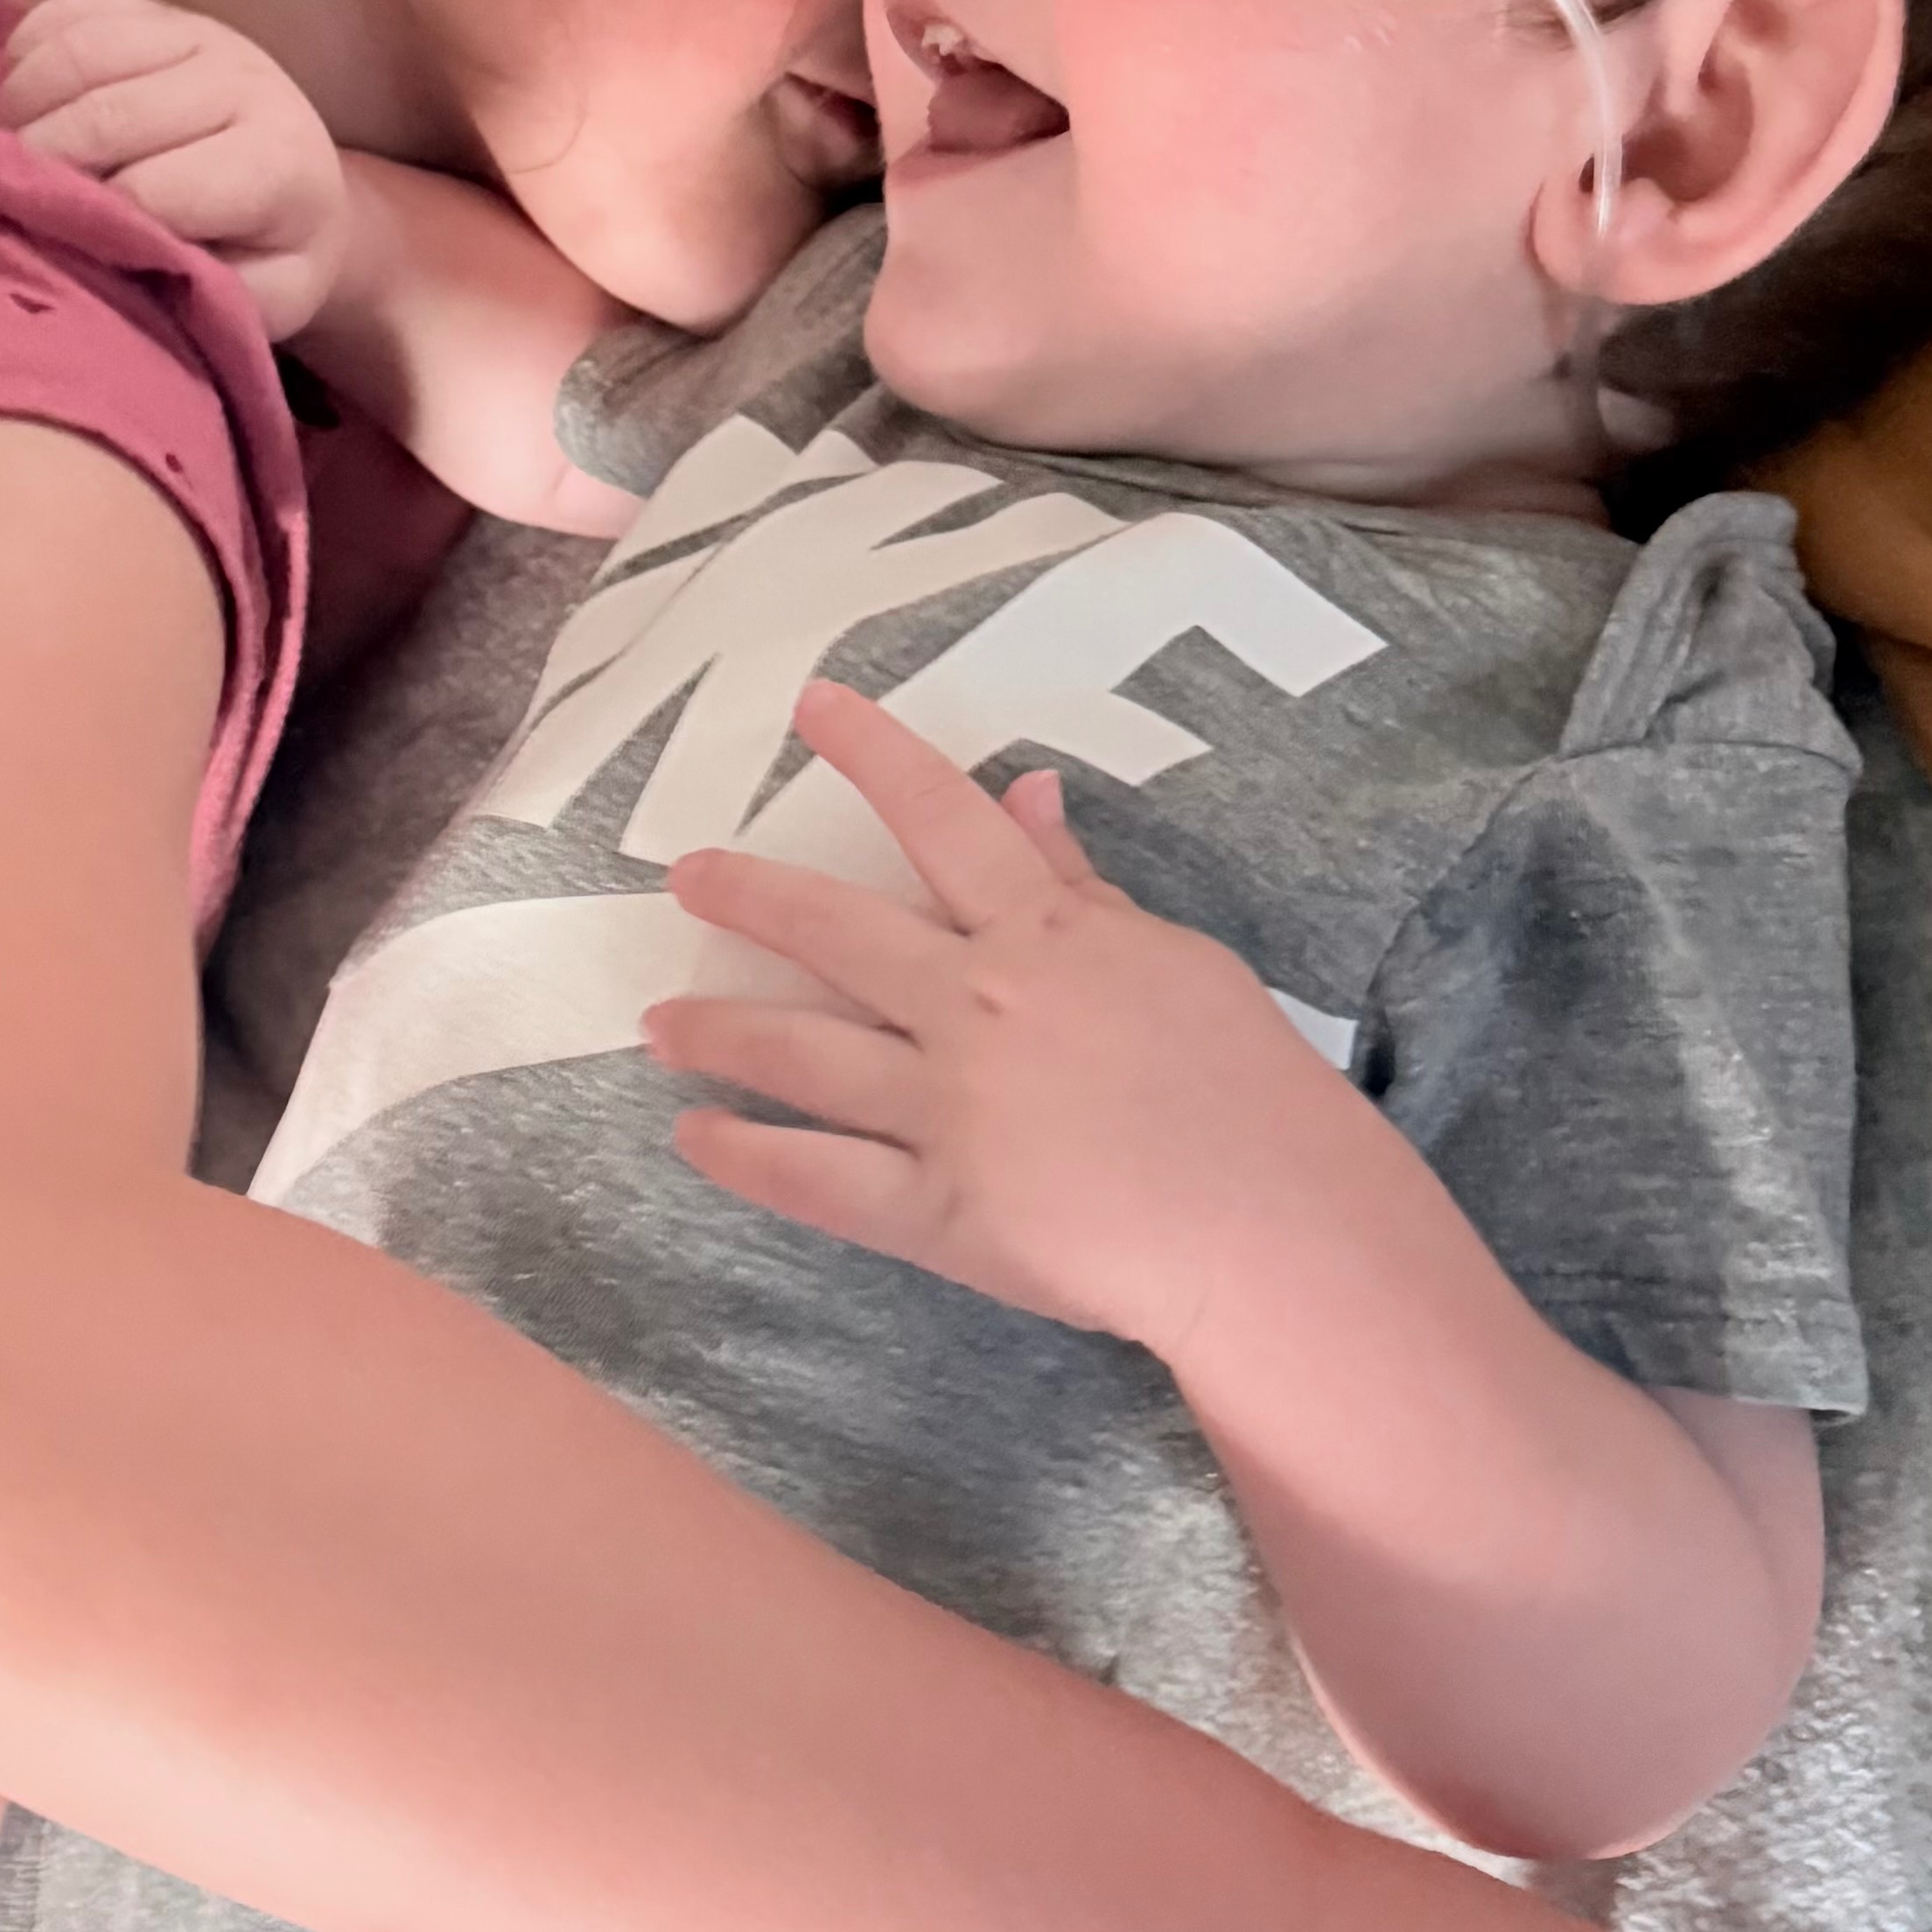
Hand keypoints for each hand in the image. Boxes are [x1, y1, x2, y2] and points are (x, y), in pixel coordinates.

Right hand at [0, 0, 348, 340]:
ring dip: (17, 106)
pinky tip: (18, 105)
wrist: (303, 187)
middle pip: (107, 115)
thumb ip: (194, 288)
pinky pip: (67, 11)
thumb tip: (110, 264)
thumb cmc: (268, 255)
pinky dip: (24, 55)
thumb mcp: (257, 301)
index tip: (40, 245)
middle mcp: (241, 79)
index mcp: (274, 161)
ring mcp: (195, 31)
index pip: (151, 189)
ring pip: (79, 51)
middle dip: (35, 164)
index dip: (85, 220)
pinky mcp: (153, 6)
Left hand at [650, 677, 1324, 1351]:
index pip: (943, 818)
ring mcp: (948, 1109)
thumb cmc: (1250, 1087)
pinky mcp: (936, 1210)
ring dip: (719, 1031)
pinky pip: (817, 1178)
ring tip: (659, 1022)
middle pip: (835, 931)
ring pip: (801, 1054)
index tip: (812, 707)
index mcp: (1045, 934)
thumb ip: (1082, 885)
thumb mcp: (1174, 957)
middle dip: (749, 896)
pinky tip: (696, 1137)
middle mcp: (977, 1005)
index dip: (874, 754)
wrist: (1272, 1224)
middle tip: (687, 877)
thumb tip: (1024, 793)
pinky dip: (746, 1156)